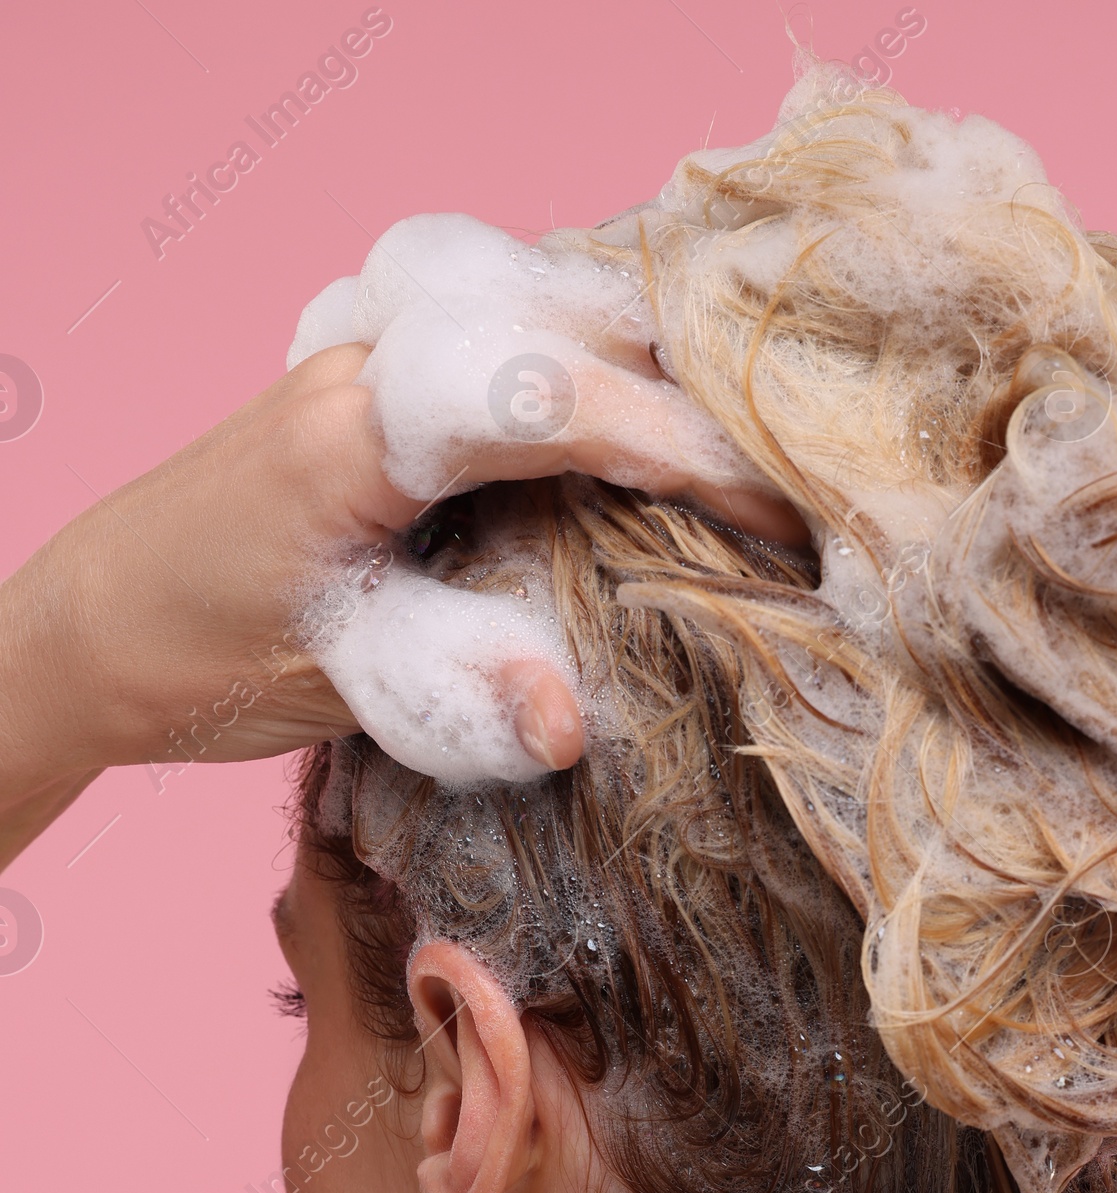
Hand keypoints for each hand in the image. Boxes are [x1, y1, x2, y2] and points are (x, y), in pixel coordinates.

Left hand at [0, 338, 807, 865]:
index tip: (766, 512)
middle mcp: (371, 365)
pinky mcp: (392, 384)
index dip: (670, 450)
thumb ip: (454, 693)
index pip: (545, 402)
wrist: (99, 623)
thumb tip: (573, 721)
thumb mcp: (333, 688)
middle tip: (784, 490)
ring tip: (740, 467)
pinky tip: (652, 441)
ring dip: (652, 375)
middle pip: (565, 322)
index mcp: (356, 433)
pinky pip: (520, 340)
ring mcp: (378, 358)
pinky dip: (602, 377)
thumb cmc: (199, 652)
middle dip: (689, 396)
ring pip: (547, 312)